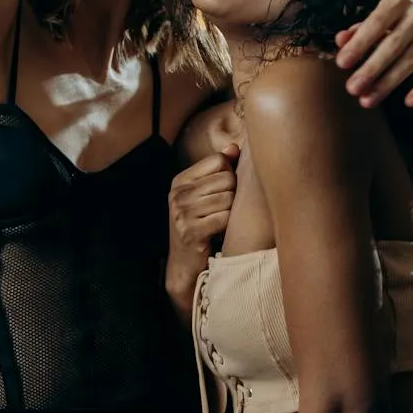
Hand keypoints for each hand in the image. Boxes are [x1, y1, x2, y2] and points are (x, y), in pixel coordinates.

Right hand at [165, 144, 239, 303]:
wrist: (185, 265)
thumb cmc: (201, 227)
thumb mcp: (204, 196)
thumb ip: (218, 171)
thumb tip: (234, 147)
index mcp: (180, 181)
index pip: (219, 161)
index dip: (230, 174)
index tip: (225, 192)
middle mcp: (178, 194)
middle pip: (226, 178)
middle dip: (234, 194)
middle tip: (226, 210)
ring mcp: (182, 212)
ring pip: (228, 198)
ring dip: (233, 212)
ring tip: (223, 221)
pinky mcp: (190, 231)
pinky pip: (224, 218)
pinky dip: (229, 225)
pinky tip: (221, 232)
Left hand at [335, 0, 412, 108]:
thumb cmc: (402, 24)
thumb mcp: (383, 20)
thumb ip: (360, 30)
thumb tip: (339, 40)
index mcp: (399, 1)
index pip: (376, 22)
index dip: (359, 43)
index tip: (341, 64)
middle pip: (392, 45)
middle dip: (370, 68)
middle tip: (351, 89)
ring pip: (409, 62)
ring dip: (387, 84)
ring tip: (366, 101)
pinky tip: (409, 102)